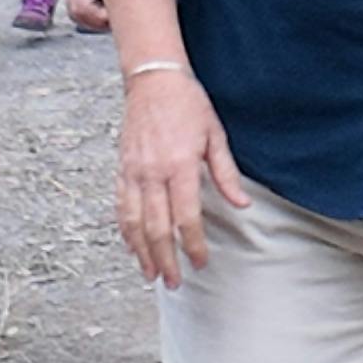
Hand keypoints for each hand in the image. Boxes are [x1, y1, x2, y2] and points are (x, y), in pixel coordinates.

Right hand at [116, 66, 250, 286]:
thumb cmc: (188, 104)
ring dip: (142, 252)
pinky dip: (126, 230)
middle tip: (174, 282)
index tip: (200, 262)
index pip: (186, 216)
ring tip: (151, 274)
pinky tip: (133, 246)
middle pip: (157, 227)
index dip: (193, 244)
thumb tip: (242, 204)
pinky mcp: (122, 168)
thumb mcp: (215, 135)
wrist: (153, 79)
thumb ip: (226, 173)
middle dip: (166, 259)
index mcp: (180, 165)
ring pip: (134, 222)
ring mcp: (133, 172)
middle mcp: (153, 172)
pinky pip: (121, 206)